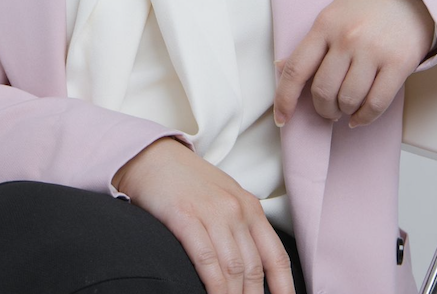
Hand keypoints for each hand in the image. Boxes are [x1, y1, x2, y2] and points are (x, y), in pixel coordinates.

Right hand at [112, 137, 296, 293]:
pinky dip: (214, 287)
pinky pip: (207, 261)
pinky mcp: (186, 217)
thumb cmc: (187, 182)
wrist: (152, 156)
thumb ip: (241, 228)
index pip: (276, 257)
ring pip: (233, 270)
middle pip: (254, 270)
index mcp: (250, 207)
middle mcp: (236, 210)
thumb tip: (252, 271)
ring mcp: (212, 213)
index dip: (284, 289)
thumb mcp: (224, 199)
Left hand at [273, 0, 435, 128]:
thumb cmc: (365, 8)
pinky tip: (360, 116)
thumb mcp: (331, 16)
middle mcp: (347, 38)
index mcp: (325, 25)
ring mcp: (373, 50)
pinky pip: (376, 103)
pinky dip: (365, 117)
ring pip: (349, 100)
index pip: (296, 68)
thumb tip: (281, 67)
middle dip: (323, 109)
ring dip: (344, 112)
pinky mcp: (398, 63)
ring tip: (347, 107)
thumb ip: (311, 44)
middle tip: (328, 109)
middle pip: (323, 91)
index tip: (281, 118)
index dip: (285, 98)